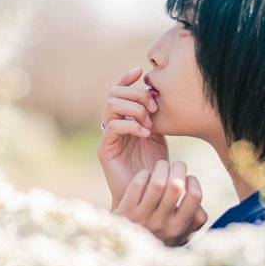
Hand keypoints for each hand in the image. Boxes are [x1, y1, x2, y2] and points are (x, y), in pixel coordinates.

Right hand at [98, 67, 168, 210]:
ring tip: (149, 122)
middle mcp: (113, 124)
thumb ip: (156, 116)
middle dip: (136, 94)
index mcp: (125, 118)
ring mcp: (108, 136)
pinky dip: (131, 125)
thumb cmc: (156, 168)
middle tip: (153, 107)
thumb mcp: (160, 135)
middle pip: (114, 93)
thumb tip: (159, 92)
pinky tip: (145, 133)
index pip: (119, 89)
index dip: (127, 77)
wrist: (148, 195)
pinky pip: (112, 127)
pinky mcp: (105, 149)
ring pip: (112, 105)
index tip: (142, 70)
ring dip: (134, 108)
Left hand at [113, 161, 207, 246]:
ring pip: (157, 182)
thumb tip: (201, 210)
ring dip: (161, 168)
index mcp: (179, 227)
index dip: (193, 181)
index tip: (187, 179)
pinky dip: (143, 174)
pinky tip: (144, 175)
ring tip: (161, 166)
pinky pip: (137, 184)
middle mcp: (162, 223)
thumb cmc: (157, 235)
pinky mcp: (125, 211)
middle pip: (176, 185)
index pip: (194, 196)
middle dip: (178, 167)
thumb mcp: (178, 235)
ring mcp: (143, 217)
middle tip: (175, 165)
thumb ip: (194, 222)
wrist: (126, 246)